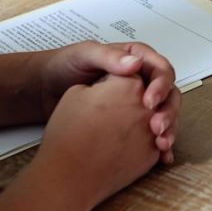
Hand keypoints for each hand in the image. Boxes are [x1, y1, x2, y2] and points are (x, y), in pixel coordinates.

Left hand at [31, 41, 178, 162]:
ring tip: (162, 143)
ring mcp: (138, 102)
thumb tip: (136, 64)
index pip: (161, 71)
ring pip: (165, 114)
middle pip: (169, 94)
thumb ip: (109, 57)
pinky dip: (160, 143)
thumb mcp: (84, 55)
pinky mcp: (132, 121)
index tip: (149, 102)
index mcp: (136, 59)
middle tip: (157, 127)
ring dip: (169, 129)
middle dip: (168, 111)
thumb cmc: (62, 67)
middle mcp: (142, 80)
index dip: (161, 86)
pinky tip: (161, 155)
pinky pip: (152, 131)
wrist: (43, 90)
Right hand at [33, 75, 161, 210]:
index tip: (109, 87)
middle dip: (136, 100)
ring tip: (122, 130)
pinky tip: (127, 146)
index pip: (133, 74)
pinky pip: (154, 143)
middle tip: (117, 109)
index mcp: (129, 85)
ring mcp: (152, 133)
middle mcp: (147, 107)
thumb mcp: (76, 92)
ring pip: (156, 120)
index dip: (119, 81)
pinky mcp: (152, 156)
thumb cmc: (68, 134)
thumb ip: (102, 83)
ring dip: (144, 121)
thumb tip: (109, 86)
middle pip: (149, 96)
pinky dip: (143, 143)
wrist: (69, 175)